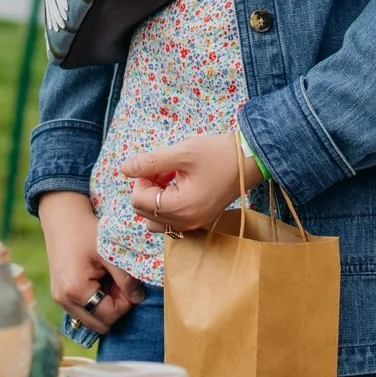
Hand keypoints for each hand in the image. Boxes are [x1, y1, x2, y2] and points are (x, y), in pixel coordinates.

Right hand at [38, 191, 142, 335]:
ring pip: (90, 320)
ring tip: (107, 280)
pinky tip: (97, 280)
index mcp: (75, 291)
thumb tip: (138, 299)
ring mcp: (59, 299)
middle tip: (118, 283)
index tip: (127, 283)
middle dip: (114, 308)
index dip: (124, 303)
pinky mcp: (59, 295)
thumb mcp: (110, 253)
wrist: (62, 218)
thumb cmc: (86, 232)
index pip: (108, 316)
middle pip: (99, 325)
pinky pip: (82, 311)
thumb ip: (125, 279)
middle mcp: (64, 300)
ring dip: (104, 306)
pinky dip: (94, 302)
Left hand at [124, 134, 262, 234]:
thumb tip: (124, 169)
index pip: (139, 201)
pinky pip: (171, 219)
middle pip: (145, 211)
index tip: (157, 163)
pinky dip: (168, 203)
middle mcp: (186, 223)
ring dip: (156, 197)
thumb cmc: (218, 154)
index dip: (141, 179)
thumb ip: (150, 162)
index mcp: (181, 208)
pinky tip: (181, 184)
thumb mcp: (182, 152)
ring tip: (172, 177)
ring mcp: (194, 224)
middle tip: (165, 168)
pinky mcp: (200, 220)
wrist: (251, 159)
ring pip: (156, 218)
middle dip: (148, 187)